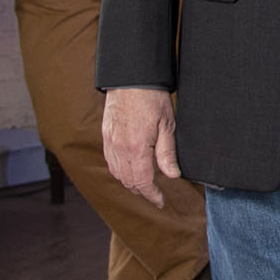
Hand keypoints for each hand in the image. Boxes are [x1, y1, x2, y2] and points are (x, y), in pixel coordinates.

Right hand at [103, 87, 180, 206]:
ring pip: (117, 173)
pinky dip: (119, 171)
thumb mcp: (167, 125)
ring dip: (129, 183)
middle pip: (128, 181)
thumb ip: (167, 153)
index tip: (160, 201)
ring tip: (143, 184)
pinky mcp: (106, 135)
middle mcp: (119, 148)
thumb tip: (173, 176)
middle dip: (141, 192)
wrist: (130, 77)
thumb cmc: (152, 98)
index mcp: (136, 148)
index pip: (142, 182)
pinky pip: (110, 161)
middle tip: (155, 195)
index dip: (152, 195)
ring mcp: (110, 142)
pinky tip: (129, 169)